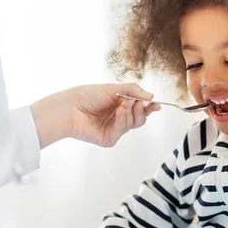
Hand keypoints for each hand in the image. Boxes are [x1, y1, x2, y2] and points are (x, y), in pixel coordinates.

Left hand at [31, 83, 160, 148]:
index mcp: (120, 105)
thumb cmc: (88, 95)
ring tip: (123, 104)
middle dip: (142, 109)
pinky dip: (123, 120)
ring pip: (134, 124)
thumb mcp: (113, 88)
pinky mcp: (108, 139)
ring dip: (131, 112)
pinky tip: (119, 112)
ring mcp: (114, 129)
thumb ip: (133, 91)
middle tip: (138, 102)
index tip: (156, 104)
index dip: (149, 107)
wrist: (70, 107)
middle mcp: (118, 118)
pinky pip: (122, 131)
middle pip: (140, 118)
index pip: (140, 108)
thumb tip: (151, 96)